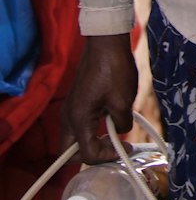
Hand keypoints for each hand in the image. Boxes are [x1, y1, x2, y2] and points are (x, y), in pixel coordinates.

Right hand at [63, 34, 137, 163]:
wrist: (106, 42)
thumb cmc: (114, 69)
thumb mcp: (123, 101)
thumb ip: (122, 124)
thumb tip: (121, 131)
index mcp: (78, 120)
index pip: (87, 154)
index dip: (107, 156)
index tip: (124, 148)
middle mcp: (68, 117)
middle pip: (70, 153)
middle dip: (91, 155)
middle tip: (112, 147)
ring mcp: (70, 108)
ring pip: (74, 139)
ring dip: (91, 142)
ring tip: (114, 134)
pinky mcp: (75, 101)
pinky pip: (79, 125)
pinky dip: (91, 130)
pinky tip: (110, 119)